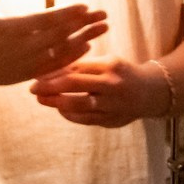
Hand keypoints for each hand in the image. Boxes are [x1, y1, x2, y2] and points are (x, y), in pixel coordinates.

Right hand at [0, 0, 106, 90]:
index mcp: (12, 28)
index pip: (45, 19)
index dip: (67, 13)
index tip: (85, 6)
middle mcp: (23, 46)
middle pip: (60, 34)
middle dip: (84, 23)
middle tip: (104, 14)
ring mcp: (27, 62)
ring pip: (62, 50)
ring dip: (84, 39)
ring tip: (103, 29)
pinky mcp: (27, 74)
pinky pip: (55, 65)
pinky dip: (71, 57)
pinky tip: (86, 48)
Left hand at [31, 57, 167, 127]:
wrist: (150, 92)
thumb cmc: (121, 73)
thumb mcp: (107, 63)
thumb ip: (83, 66)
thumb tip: (51, 70)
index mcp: (109, 66)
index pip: (76, 67)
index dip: (55, 71)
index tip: (37, 73)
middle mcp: (112, 85)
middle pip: (75, 84)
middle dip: (50, 86)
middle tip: (32, 88)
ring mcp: (112, 104)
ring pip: (79, 105)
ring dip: (57, 103)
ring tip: (42, 100)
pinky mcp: (112, 120)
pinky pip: (86, 119)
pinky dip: (70, 115)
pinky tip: (60, 110)